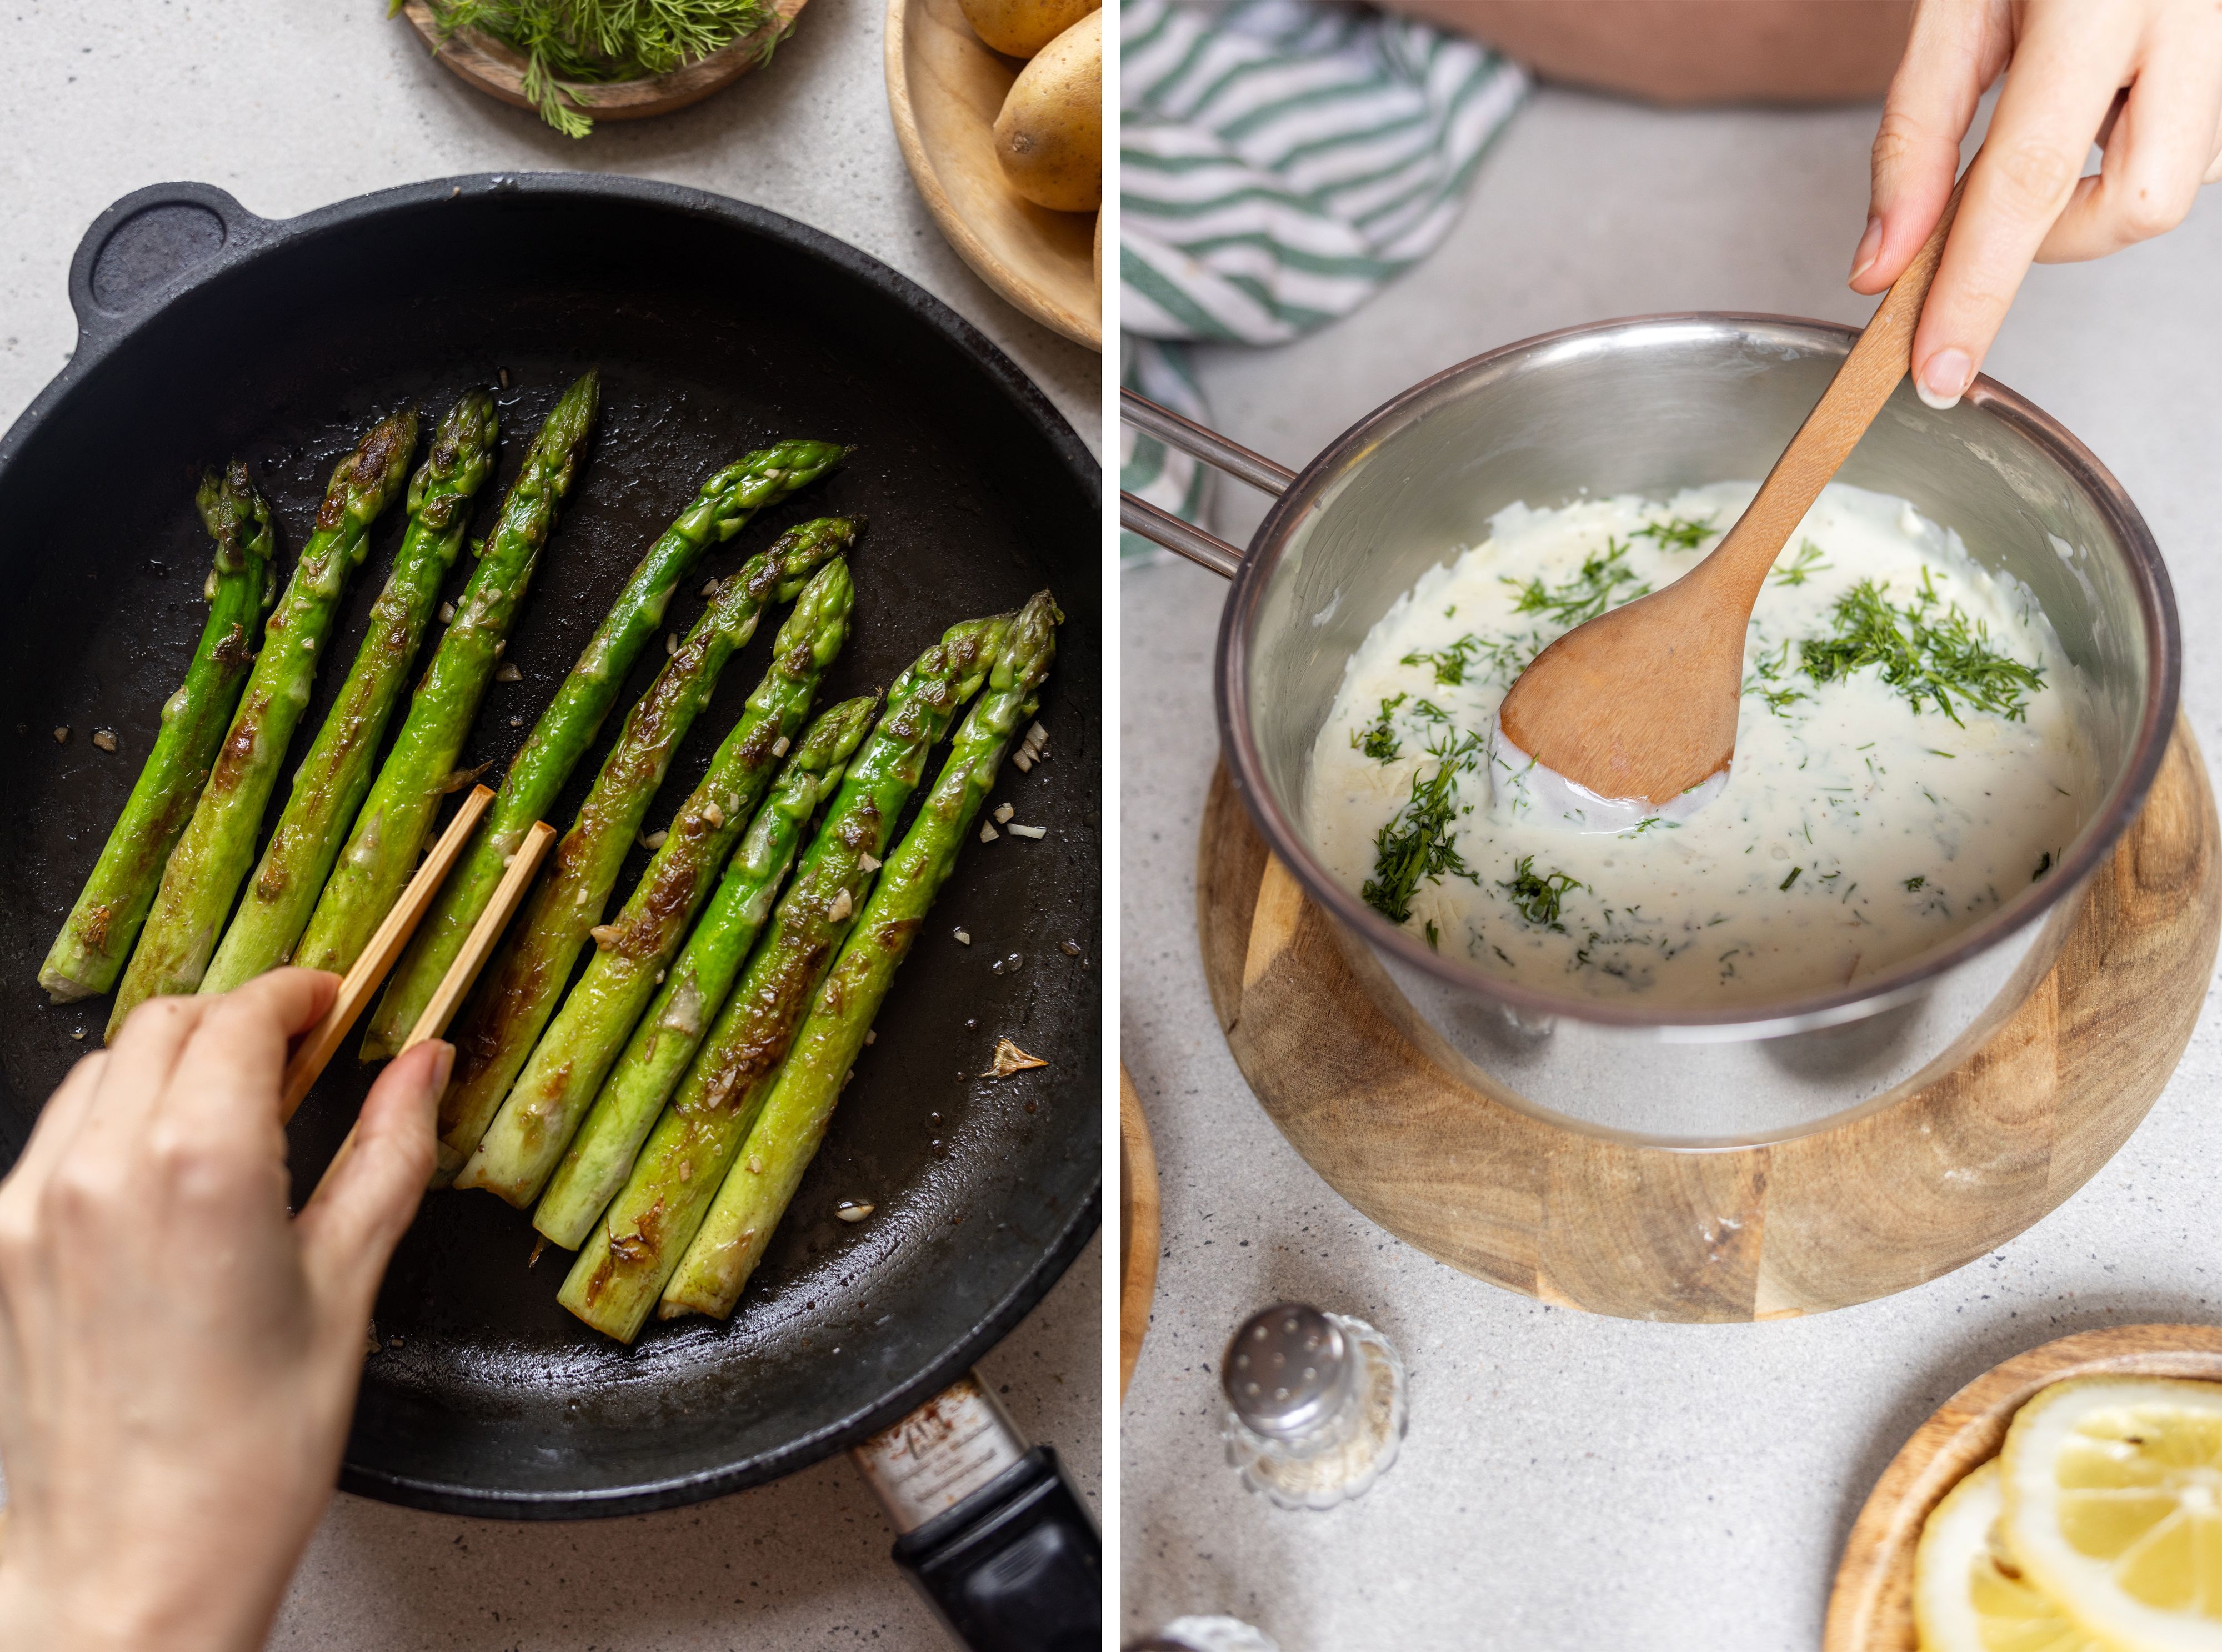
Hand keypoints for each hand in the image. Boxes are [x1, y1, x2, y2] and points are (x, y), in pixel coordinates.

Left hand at [0, 971, 448, 1651]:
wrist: (130, 1568)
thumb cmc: (248, 1455)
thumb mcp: (346, 1289)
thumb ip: (387, 1154)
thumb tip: (423, 1065)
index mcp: (200, 1168)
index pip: (241, 1018)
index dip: (296, 994)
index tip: (331, 1001)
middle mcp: (100, 1170)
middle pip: (162, 1024)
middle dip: (235, 1018)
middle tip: (296, 1048)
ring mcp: (32, 1209)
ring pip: (99, 1071)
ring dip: (168, 1062)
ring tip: (232, 1109)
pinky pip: (55, 1138)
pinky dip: (112, 1122)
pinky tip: (165, 1175)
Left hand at [1852, 0, 2221, 406]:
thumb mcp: (1956, 1)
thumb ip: (1915, 134)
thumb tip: (1882, 265)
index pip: (2025, 184)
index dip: (1975, 293)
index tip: (1935, 372)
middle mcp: (2195, 11)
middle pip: (2140, 203)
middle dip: (2057, 235)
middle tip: (1997, 198)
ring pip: (2183, 177)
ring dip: (2101, 181)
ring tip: (2060, 106)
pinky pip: (2207, 136)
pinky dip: (2143, 140)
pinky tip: (2110, 87)